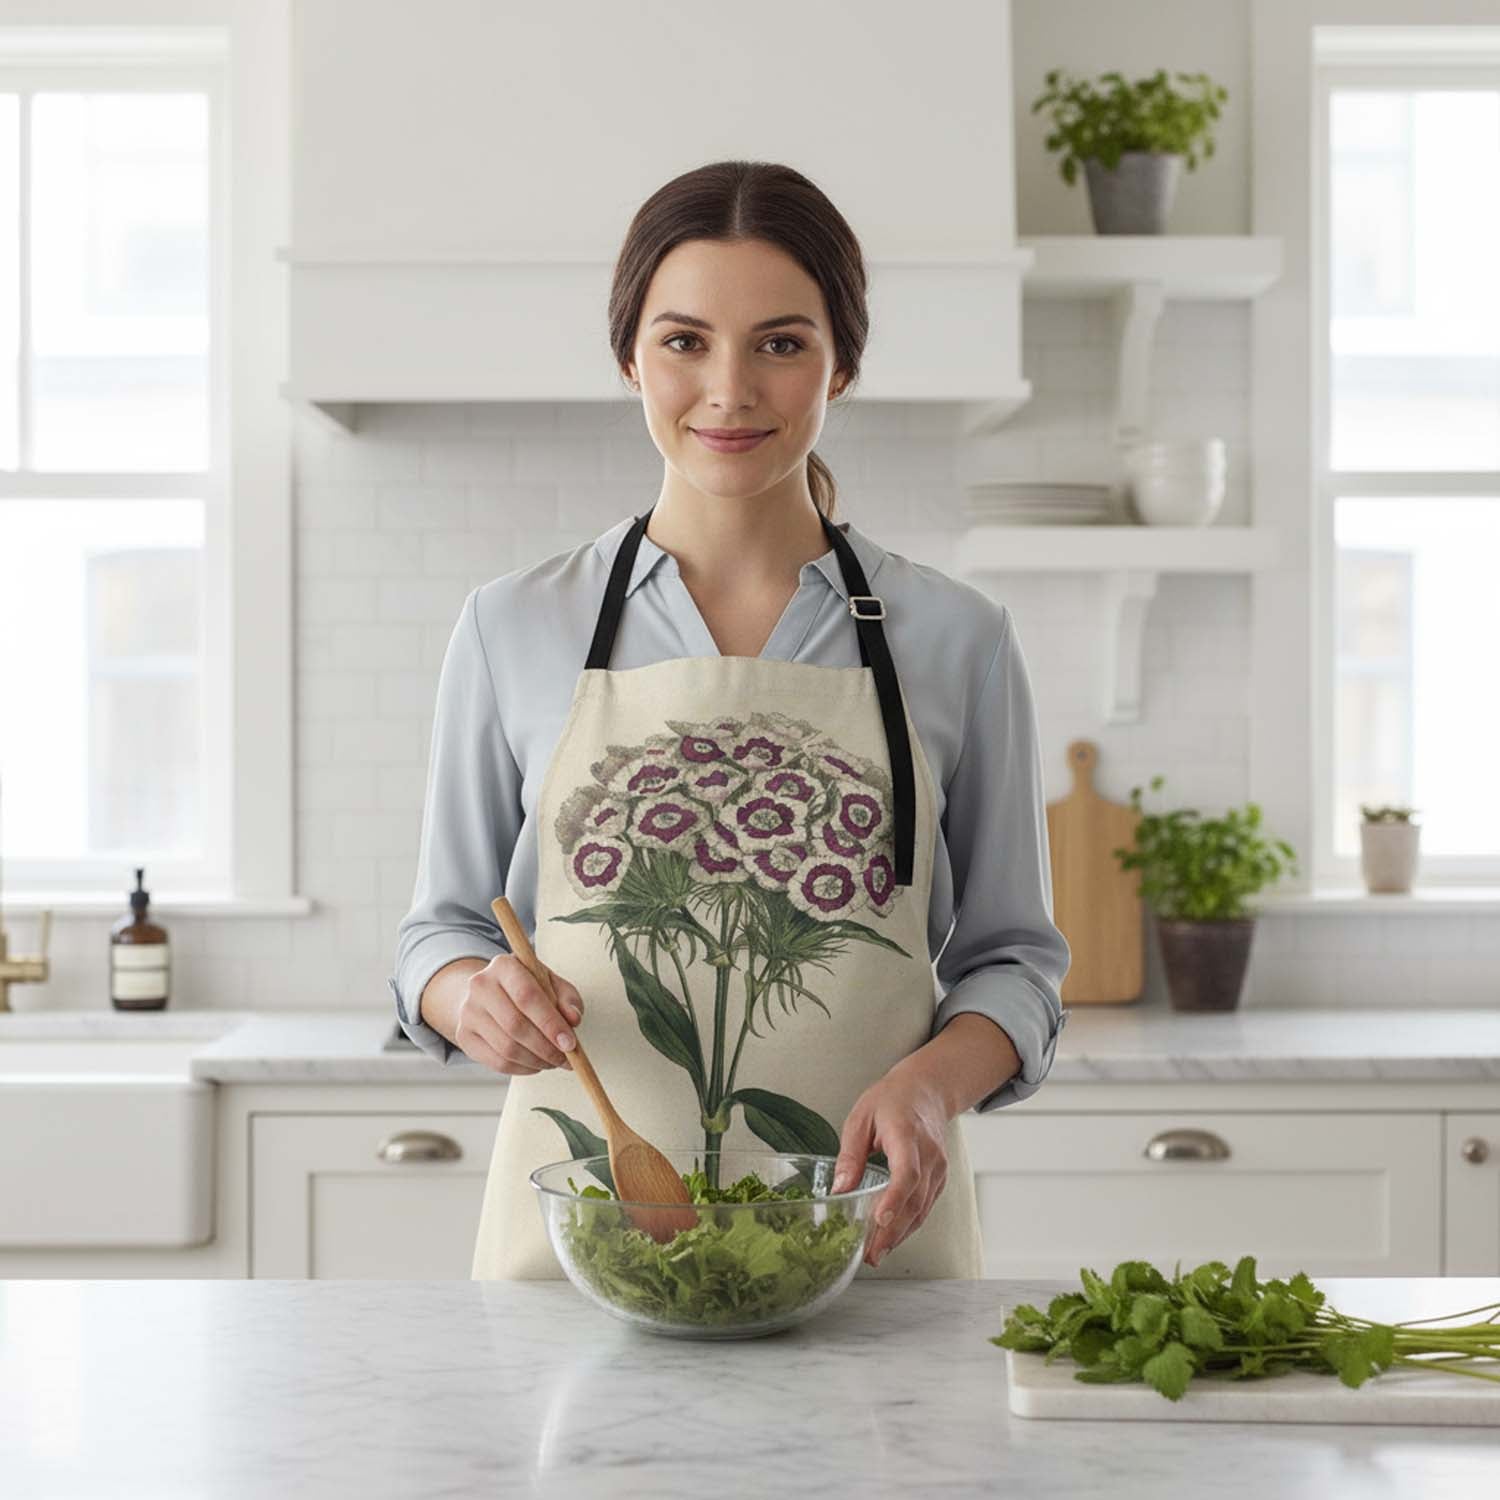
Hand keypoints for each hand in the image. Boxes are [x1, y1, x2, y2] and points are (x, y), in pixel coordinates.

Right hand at [454, 954, 584, 1075]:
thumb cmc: (528, 987)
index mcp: (503, 965)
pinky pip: (497, 1062)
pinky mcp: (464, 1036)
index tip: (570, 1043)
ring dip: (536, 1061)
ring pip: (507, 1048)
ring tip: (554, 1062)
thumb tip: (573, 1019)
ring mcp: (468, 1012)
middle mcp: (480, 985)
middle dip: (546, 1048)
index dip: (550, 1023)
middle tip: (566, 1059)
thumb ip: (567, 999)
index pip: (527, 996)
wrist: (490, 993)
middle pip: (515, 1025)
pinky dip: (522, 1069)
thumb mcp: (551, 983)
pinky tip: (536, 1064)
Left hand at [830, 1067, 949, 1267]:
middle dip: (891, 1230)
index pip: (906, 1172)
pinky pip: (925, 1207)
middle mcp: (929, 1154)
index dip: (895, 1198)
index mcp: (906, 1134)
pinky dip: (909, 1225)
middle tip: (869, 1253)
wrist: (926, 1091)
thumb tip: (839, 1190)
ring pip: (922, 1208)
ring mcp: (938, 1168)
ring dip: (900, 1235)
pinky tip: (891, 1238)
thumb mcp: (860, 1118)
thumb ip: (850, 1155)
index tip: (880, 1219)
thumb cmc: (892, 1100)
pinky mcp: (939, 1178)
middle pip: (914, 1199)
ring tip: (876, 1254)